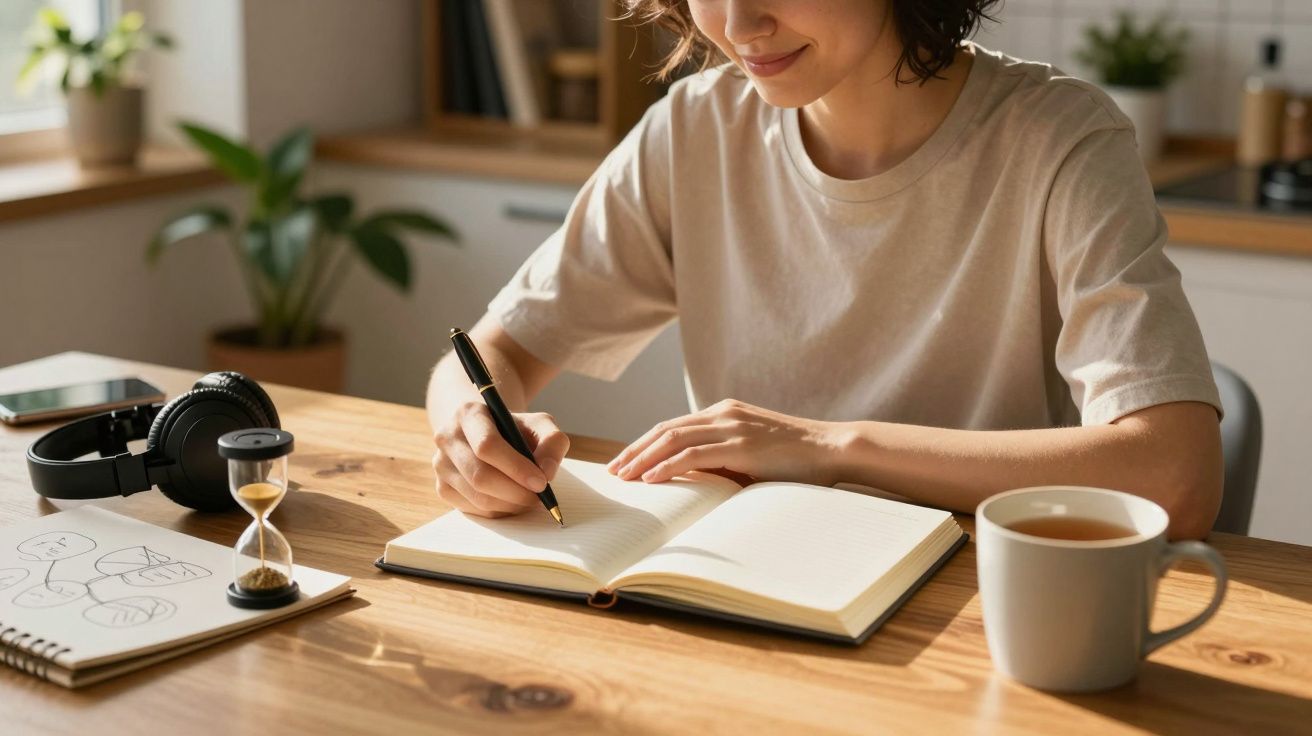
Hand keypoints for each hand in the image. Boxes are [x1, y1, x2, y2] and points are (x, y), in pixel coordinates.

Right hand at [432, 402, 569, 517]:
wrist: (487, 433)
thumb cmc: (515, 429)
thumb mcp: (538, 424)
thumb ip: (552, 442)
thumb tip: (546, 472)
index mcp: (469, 414)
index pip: (487, 445)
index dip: (516, 468)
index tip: (542, 483)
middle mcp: (447, 437)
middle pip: (480, 476)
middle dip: (515, 492)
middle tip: (539, 497)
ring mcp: (440, 464)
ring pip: (477, 497)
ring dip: (510, 504)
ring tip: (529, 498)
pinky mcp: (442, 487)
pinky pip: (473, 509)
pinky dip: (498, 511)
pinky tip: (512, 500)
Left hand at [606, 399, 847, 485]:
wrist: (832, 449)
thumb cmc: (796, 459)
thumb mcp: (753, 455)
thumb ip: (723, 460)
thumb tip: (693, 481)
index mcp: (724, 412)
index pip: (673, 426)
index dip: (644, 444)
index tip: (624, 462)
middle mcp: (723, 413)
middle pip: (665, 429)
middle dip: (634, 450)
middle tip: (612, 471)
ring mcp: (731, 426)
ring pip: (672, 439)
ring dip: (643, 459)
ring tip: (623, 477)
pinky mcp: (740, 445)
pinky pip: (693, 455)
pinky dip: (667, 466)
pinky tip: (650, 479)